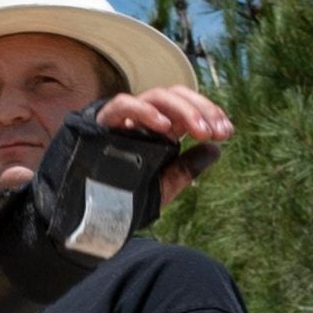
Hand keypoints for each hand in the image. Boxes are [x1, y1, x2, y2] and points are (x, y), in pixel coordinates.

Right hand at [95, 85, 232, 204]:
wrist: (85, 216)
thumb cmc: (121, 203)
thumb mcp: (164, 187)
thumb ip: (187, 168)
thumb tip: (216, 150)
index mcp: (158, 130)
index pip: (188, 107)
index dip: (210, 114)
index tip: (227, 132)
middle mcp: (143, 120)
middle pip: (176, 95)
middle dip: (202, 109)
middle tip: (218, 132)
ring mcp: (123, 119)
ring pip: (156, 96)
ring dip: (183, 110)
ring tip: (200, 132)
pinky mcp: (101, 123)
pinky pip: (123, 105)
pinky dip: (145, 112)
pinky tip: (165, 128)